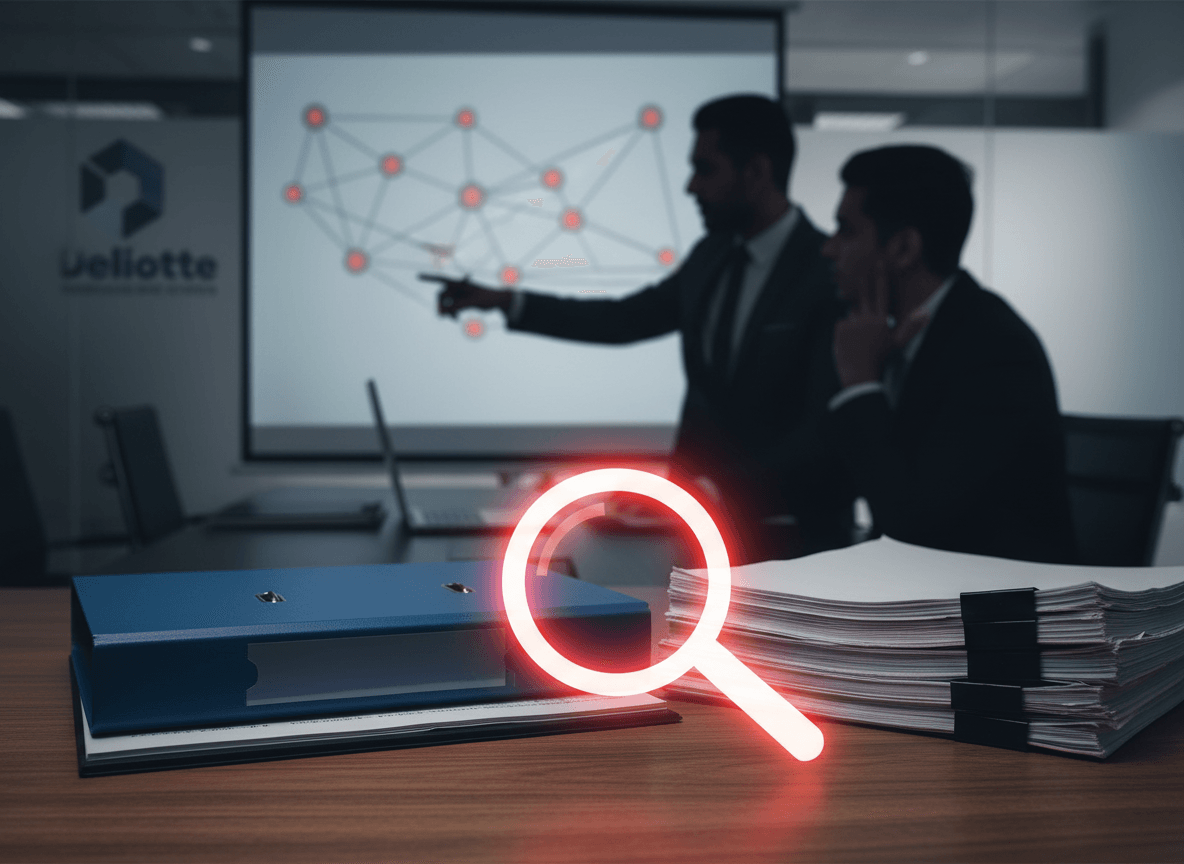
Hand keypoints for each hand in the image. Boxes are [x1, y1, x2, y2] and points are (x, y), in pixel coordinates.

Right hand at [419, 273, 510, 318]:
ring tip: (453, 319)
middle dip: (441, 305)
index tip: (417, 276)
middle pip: (441, 296)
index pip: (441, 279)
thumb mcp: (473, 302)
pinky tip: (456, 319)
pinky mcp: (462, 302)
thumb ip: (458, 306)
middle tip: (442, 316)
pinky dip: (452, 313)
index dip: (429, 278)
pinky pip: (451, 308)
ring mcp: (459, 295)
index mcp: (459, 283)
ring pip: (446, 303)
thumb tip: (443, 312)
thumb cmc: (487, 297)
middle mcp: (457, 288)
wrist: (498, 301)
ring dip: (447, 311)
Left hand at [833, 262, 927, 387]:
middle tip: (863, 270)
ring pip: (853, 314)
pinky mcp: (840, 328)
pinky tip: (850, 342)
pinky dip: (845, 330)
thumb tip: (927, 312)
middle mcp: (867, 318)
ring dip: (856, 320)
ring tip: (860, 337)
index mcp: (881, 320)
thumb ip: (912, 326)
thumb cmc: (881, 358)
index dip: (881, 277)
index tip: (879, 263)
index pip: (882, 294)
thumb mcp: (898, 342)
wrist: (860, 373)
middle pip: (865, 295)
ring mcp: (852, 322)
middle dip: (864, 281)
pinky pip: (842, 323)